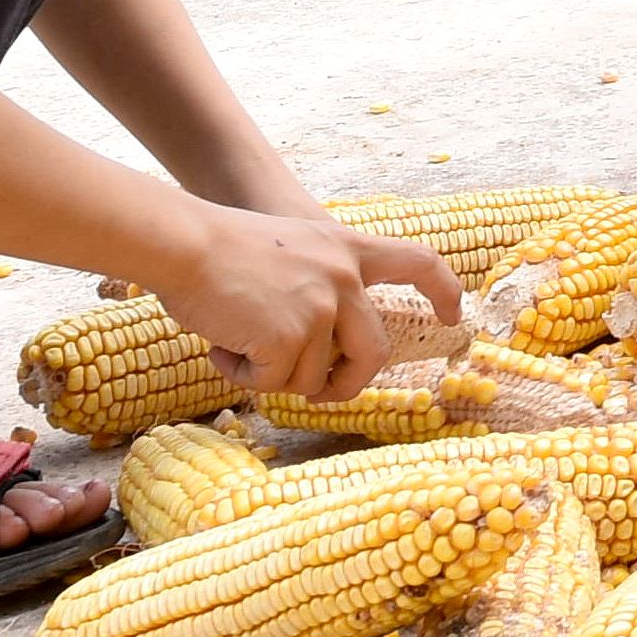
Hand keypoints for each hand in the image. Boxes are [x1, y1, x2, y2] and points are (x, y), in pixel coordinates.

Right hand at [157, 205, 471, 403]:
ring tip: (235, 342)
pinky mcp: (291, 337)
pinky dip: (244, 376)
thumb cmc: (219, 247)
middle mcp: (344, 278)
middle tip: (323, 393)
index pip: (418, 262)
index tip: (453, 315)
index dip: (442, 290)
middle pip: (373, 351)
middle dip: (348, 383)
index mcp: (346, 248)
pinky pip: (273, 383)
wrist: (183, 242)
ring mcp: (321, 309)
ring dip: (271, 374)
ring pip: (309, 377)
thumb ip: (318, 284)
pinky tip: (222, 347)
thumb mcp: (290, 248)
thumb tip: (321, 349)